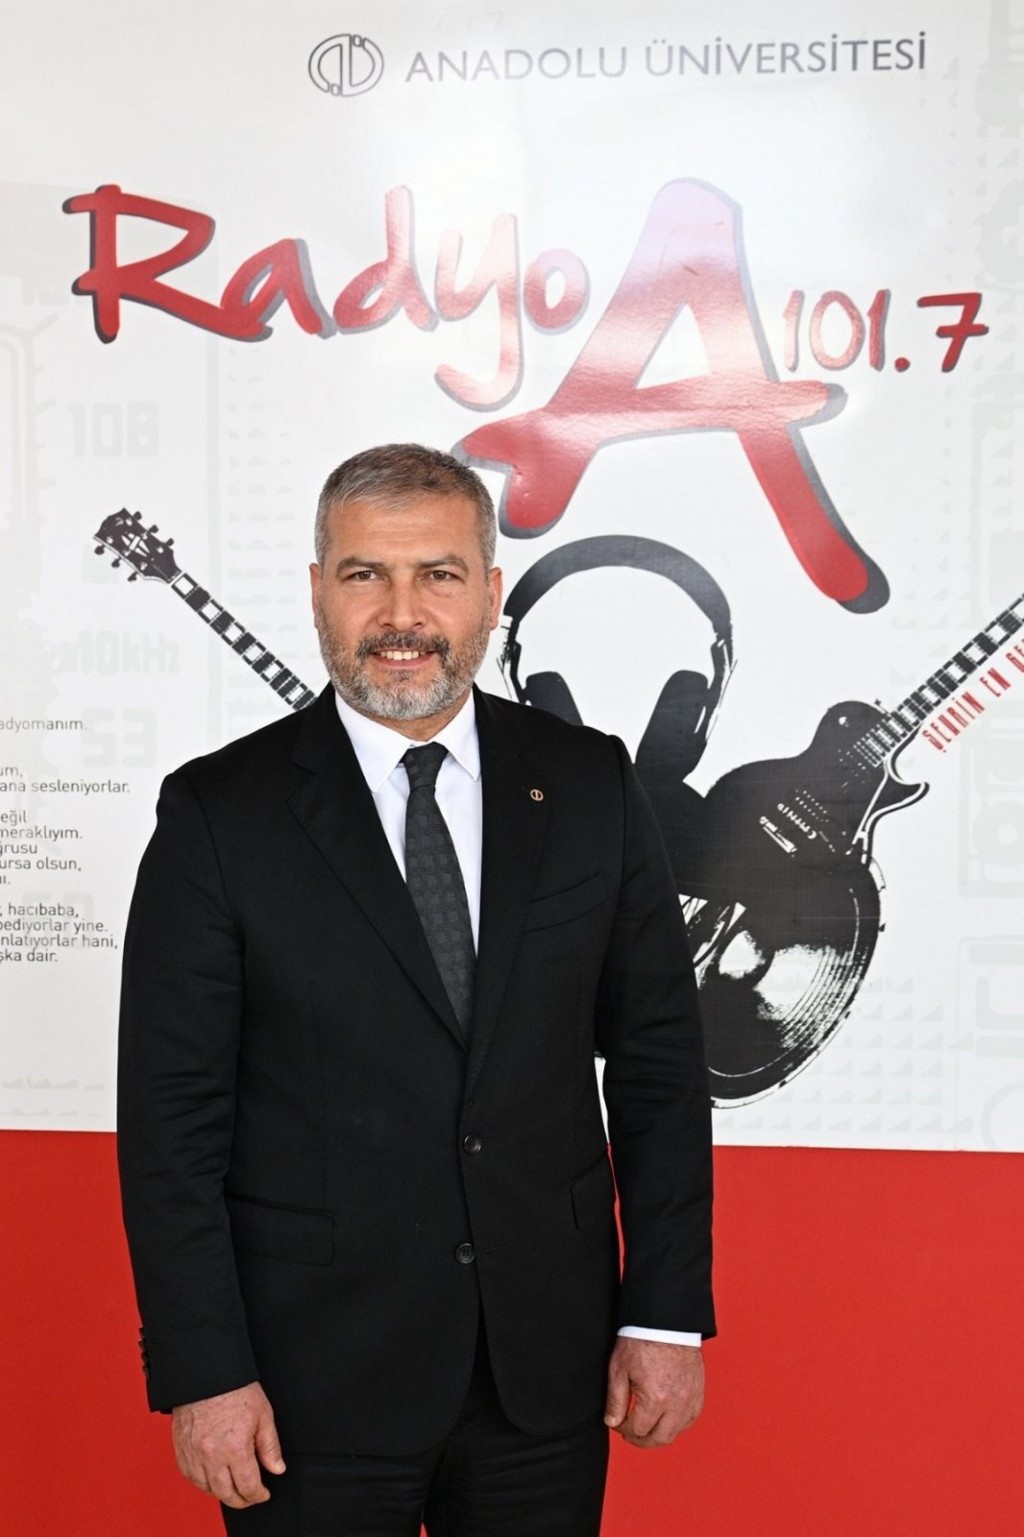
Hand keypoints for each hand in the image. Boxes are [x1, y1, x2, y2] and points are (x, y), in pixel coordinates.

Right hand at [172, 1381, 285, 1507]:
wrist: (206, 1374)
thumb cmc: (235, 1390)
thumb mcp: (263, 1415)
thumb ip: (270, 1446)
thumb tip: (277, 1469)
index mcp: (235, 1449)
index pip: (248, 1487)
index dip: (258, 1495)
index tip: (263, 1494)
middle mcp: (212, 1456)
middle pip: (226, 1494)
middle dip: (241, 1500)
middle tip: (250, 1496)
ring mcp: (194, 1455)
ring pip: (207, 1488)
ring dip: (222, 1492)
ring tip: (233, 1487)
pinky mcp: (181, 1450)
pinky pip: (191, 1477)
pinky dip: (202, 1482)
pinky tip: (213, 1477)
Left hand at [603, 1337, 703, 1447]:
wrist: (666, 1320)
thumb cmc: (642, 1339)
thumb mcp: (619, 1369)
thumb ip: (615, 1400)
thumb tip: (613, 1423)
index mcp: (655, 1398)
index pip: (638, 1429)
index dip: (623, 1429)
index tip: (617, 1424)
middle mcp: (676, 1403)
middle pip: (660, 1438)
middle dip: (642, 1440)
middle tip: (630, 1435)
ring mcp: (690, 1398)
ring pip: (676, 1431)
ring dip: (660, 1434)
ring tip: (647, 1428)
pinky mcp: (698, 1391)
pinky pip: (690, 1418)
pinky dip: (678, 1423)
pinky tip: (667, 1418)